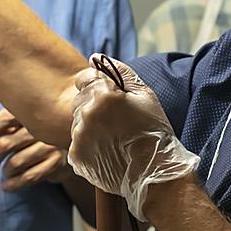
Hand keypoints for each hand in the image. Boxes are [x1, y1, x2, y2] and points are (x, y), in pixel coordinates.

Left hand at [0, 109, 71, 193]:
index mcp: (31, 114)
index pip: (5, 118)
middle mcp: (41, 128)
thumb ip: (2, 124)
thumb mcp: (21, 126)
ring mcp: (50, 146)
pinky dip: (13, 184)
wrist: (71, 148)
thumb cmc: (40, 135)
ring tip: (3, 173)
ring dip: (5, 171)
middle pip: (6, 143)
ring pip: (16, 162)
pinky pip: (29, 176)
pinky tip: (7, 186)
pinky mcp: (56, 163)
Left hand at [67, 57, 199, 222]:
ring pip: (77, 123)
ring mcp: (79, 137)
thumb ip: (119, 71)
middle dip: (93, 107)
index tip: (108, 98)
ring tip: (113, 138)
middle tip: (115, 122)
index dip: (96, 85)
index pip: (83, 78)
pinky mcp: (76, 157)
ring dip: (90, 127)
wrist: (154, 172)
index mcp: (102, 95)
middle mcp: (86, 114)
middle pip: (79, 101)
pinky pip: (76, 144)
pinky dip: (88, 146)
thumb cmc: (153, 131)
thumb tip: (95, 58)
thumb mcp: (145, 95)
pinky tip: (107, 151)